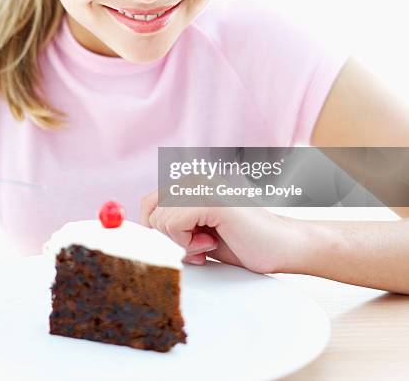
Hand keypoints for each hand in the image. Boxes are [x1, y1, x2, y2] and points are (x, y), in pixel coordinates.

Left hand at [140, 189, 302, 273]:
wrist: (285, 247)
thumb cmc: (244, 242)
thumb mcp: (197, 233)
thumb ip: (172, 225)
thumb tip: (140, 233)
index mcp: (190, 182)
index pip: (148, 204)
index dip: (158, 231)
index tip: (182, 244)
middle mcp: (193, 178)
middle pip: (150, 212)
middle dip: (169, 239)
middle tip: (198, 247)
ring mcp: (201, 185)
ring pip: (159, 220)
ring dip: (180, 243)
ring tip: (208, 244)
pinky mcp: (209, 198)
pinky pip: (173, 224)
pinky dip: (186, 244)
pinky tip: (210, 244)